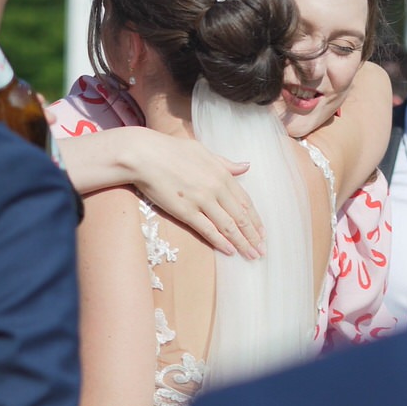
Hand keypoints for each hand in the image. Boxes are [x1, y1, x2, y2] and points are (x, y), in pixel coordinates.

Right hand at [118, 128, 264, 258]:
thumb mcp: (202, 151)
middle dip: (253, 235)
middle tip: (262, 251)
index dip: (255, 219)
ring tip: (252, 255)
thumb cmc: (170, 150)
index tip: (262, 232)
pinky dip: (221, 242)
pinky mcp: (185, 211)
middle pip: (240, 216)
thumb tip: (246, 166)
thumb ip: (226, 163)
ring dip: (242, 243)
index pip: (245, 201)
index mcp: (222, 173)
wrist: (144, 155)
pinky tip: (231, 251)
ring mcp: (201, 200)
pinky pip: (207, 230)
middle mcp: (216, 188)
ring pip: (228, 226)